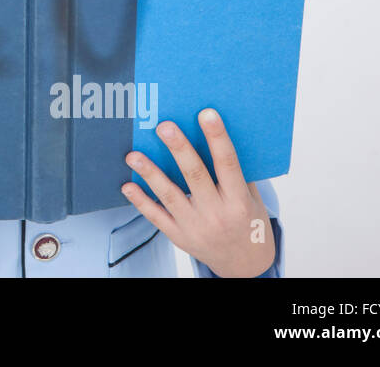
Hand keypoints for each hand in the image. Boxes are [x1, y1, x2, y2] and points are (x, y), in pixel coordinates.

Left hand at [121, 108, 275, 277]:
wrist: (244, 264)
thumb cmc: (248, 222)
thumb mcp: (252, 199)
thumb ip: (236, 173)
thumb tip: (214, 135)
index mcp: (238, 200)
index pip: (228, 164)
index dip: (217, 138)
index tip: (206, 114)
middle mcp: (217, 213)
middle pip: (195, 175)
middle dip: (179, 149)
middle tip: (163, 126)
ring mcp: (195, 226)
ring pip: (169, 195)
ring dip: (150, 173)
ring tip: (134, 155)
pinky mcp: (178, 236)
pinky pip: (156, 216)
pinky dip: (140, 201)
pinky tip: (127, 185)